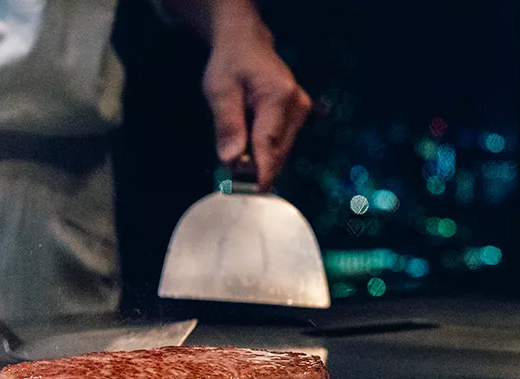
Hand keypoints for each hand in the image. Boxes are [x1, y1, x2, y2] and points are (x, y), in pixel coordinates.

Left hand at [202, 13, 311, 190]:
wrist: (245, 44)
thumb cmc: (230, 63)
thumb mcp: (219, 89)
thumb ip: (227, 124)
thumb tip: (230, 159)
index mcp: (279, 96)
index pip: (269, 144)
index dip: (261, 172)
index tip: (254, 193)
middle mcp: (297, 105)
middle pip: (277, 152)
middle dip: (256, 168)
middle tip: (230, 177)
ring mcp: (301, 112)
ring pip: (280, 151)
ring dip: (259, 160)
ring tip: (236, 154)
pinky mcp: (298, 118)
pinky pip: (280, 144)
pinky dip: (264, 152)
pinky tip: (247, 146)